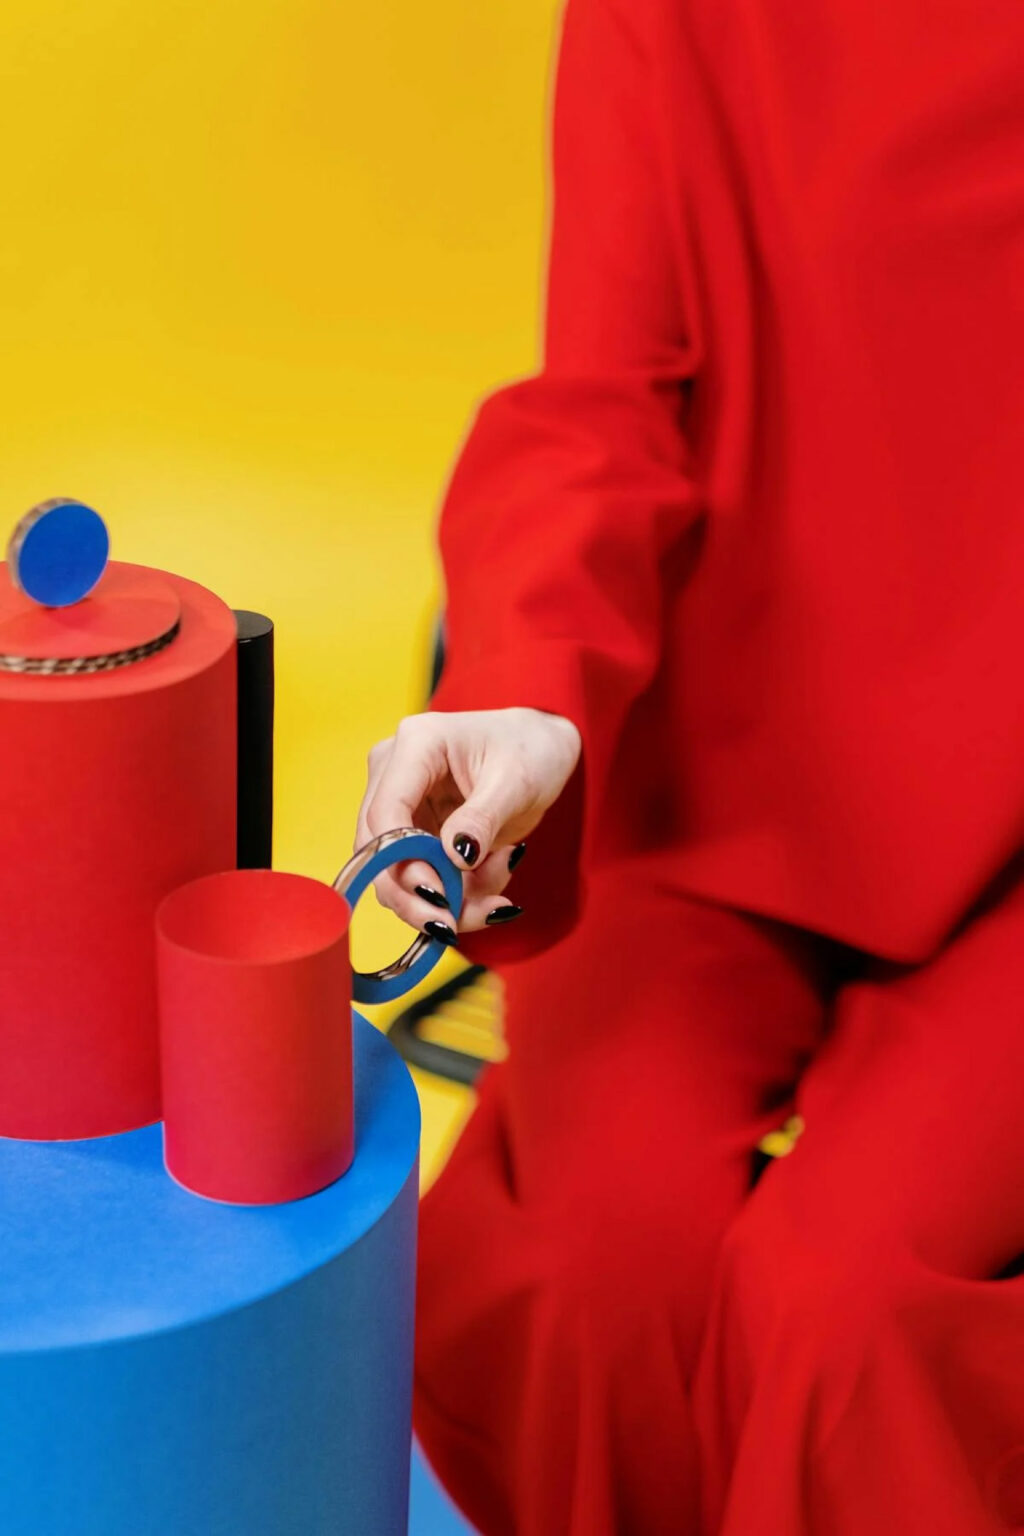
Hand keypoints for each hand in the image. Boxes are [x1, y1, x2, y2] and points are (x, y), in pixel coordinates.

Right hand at [354, 707, 581, 937]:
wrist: (541, 748)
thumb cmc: (530, 750)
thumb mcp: (517, 781)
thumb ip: (483, 818)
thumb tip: (455, 857)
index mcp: (417, 745)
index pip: (385, 812)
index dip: (401, 860)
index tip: (439, 895)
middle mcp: (395, 774)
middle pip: (378, 851)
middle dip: (418, 896)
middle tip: (457, 924)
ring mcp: (403, 806)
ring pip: (398, 876)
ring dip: (446, 902)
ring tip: (497, 902)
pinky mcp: (416, 835)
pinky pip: (425, 880)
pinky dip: (459, 897)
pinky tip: (495, 887)